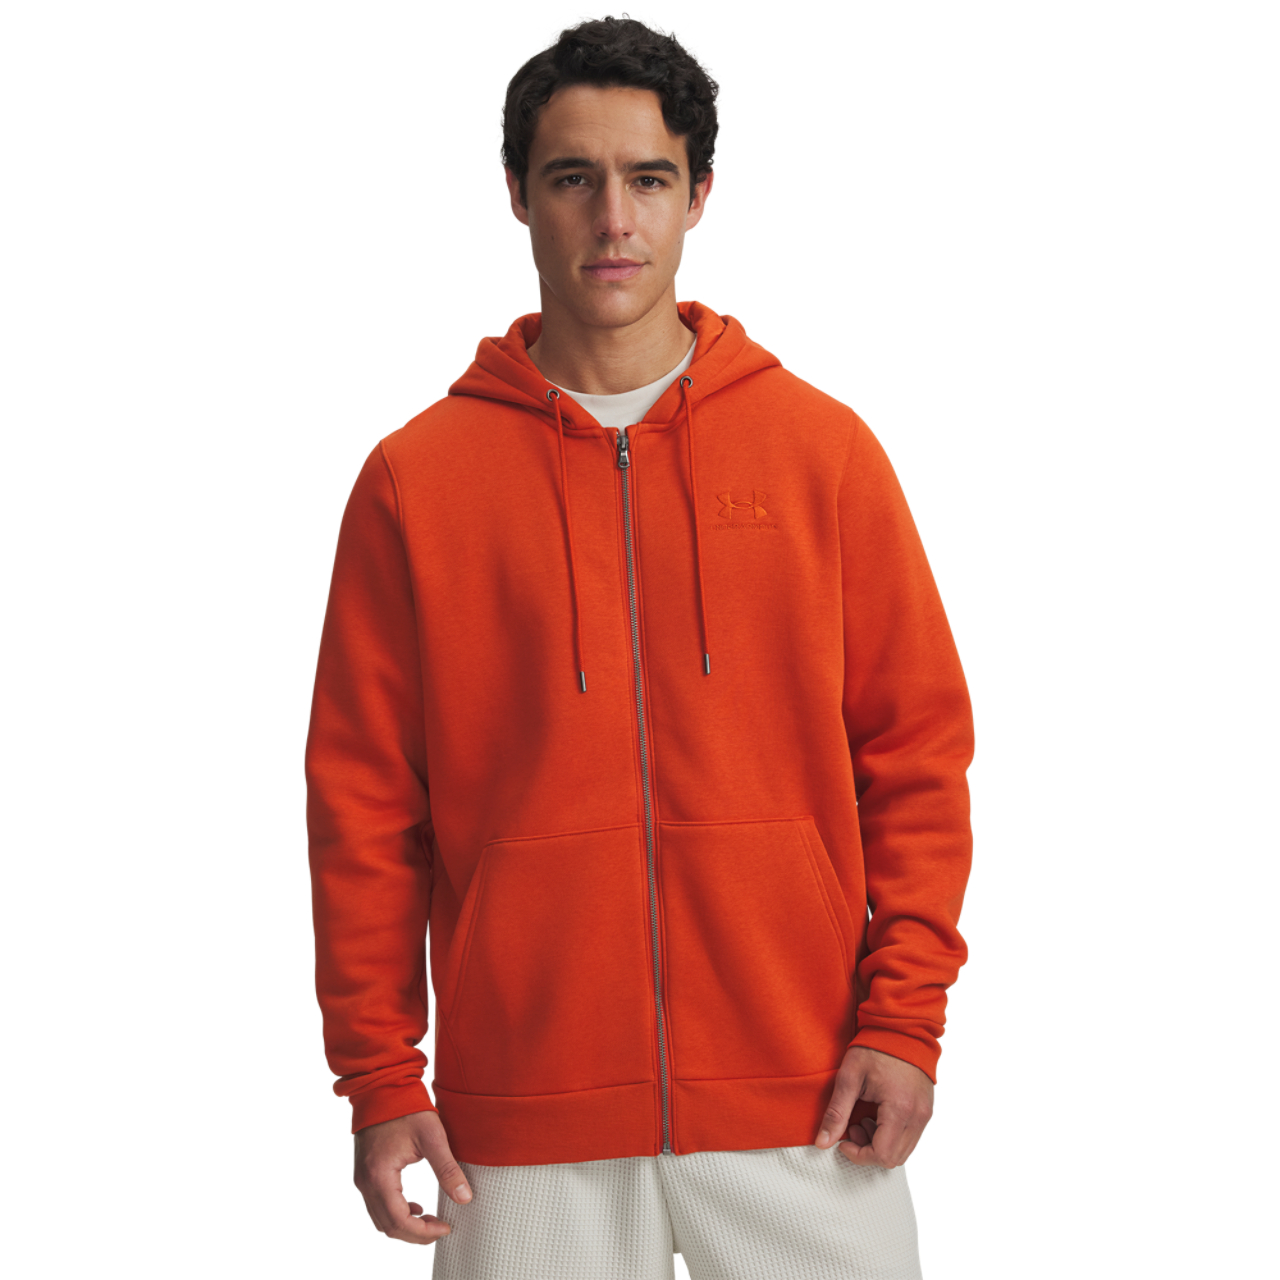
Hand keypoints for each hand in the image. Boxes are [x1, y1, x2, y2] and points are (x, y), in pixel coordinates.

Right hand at [353, 1109, 472, 1243]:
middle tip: (441, 1227)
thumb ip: (447, 1168)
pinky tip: (415, 1206)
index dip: (423, 1232)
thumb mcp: (432, 1136)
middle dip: (415, 1234)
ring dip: (405, 1226)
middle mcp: (365, 1182)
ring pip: (381, 1219)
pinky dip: (396, 1213)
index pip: (399, 1221)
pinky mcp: (364, 1173)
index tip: (445, 1227)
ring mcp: (362, 1179)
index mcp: (380, 1175)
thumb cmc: (406, 1107)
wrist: (381, 1087)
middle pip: (387, 1226)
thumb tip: (464, 1197)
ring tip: (431, 1220)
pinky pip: (377, 1205)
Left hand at [814, 1045, 933, 1168]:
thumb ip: (836, 1112)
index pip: (882, 1155)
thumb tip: (822, 1142)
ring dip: (880, 1144)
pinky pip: (910, 1137)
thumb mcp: (849, 1077)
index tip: (843, 1140)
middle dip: (868, 1150)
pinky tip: (876, 1115)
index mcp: (899, 1109)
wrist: (901, 1028)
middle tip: (852, 1126)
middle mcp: (918, 1116)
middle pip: (894, 1159)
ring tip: (863, 1117)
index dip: (858, 1155)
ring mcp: (925, 1114)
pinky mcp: (926, 1110)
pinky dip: (891, 1135)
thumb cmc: (876, 1047)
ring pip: (903, 1151)